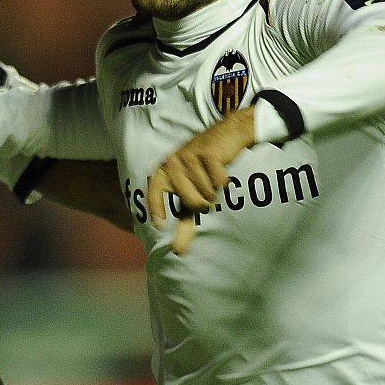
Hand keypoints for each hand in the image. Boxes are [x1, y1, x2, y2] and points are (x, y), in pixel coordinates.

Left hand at [147, 106, 256, 254]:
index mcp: (165, 169)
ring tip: (214, 178)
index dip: (156, 207)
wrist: (230, 133)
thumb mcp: (192, 191)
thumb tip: (177, 251)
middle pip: (190, 202)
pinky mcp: (207, 154)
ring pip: (206, 194)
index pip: (154, 189)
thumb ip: (184, 221)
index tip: (160, 225)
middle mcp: (174, 161)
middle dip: (204, 204)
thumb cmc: (207, 168)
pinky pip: (218, 183)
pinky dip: (224, 182)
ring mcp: (189, 156)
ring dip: (216, 191)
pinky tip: (224, 172)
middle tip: (208, 191)